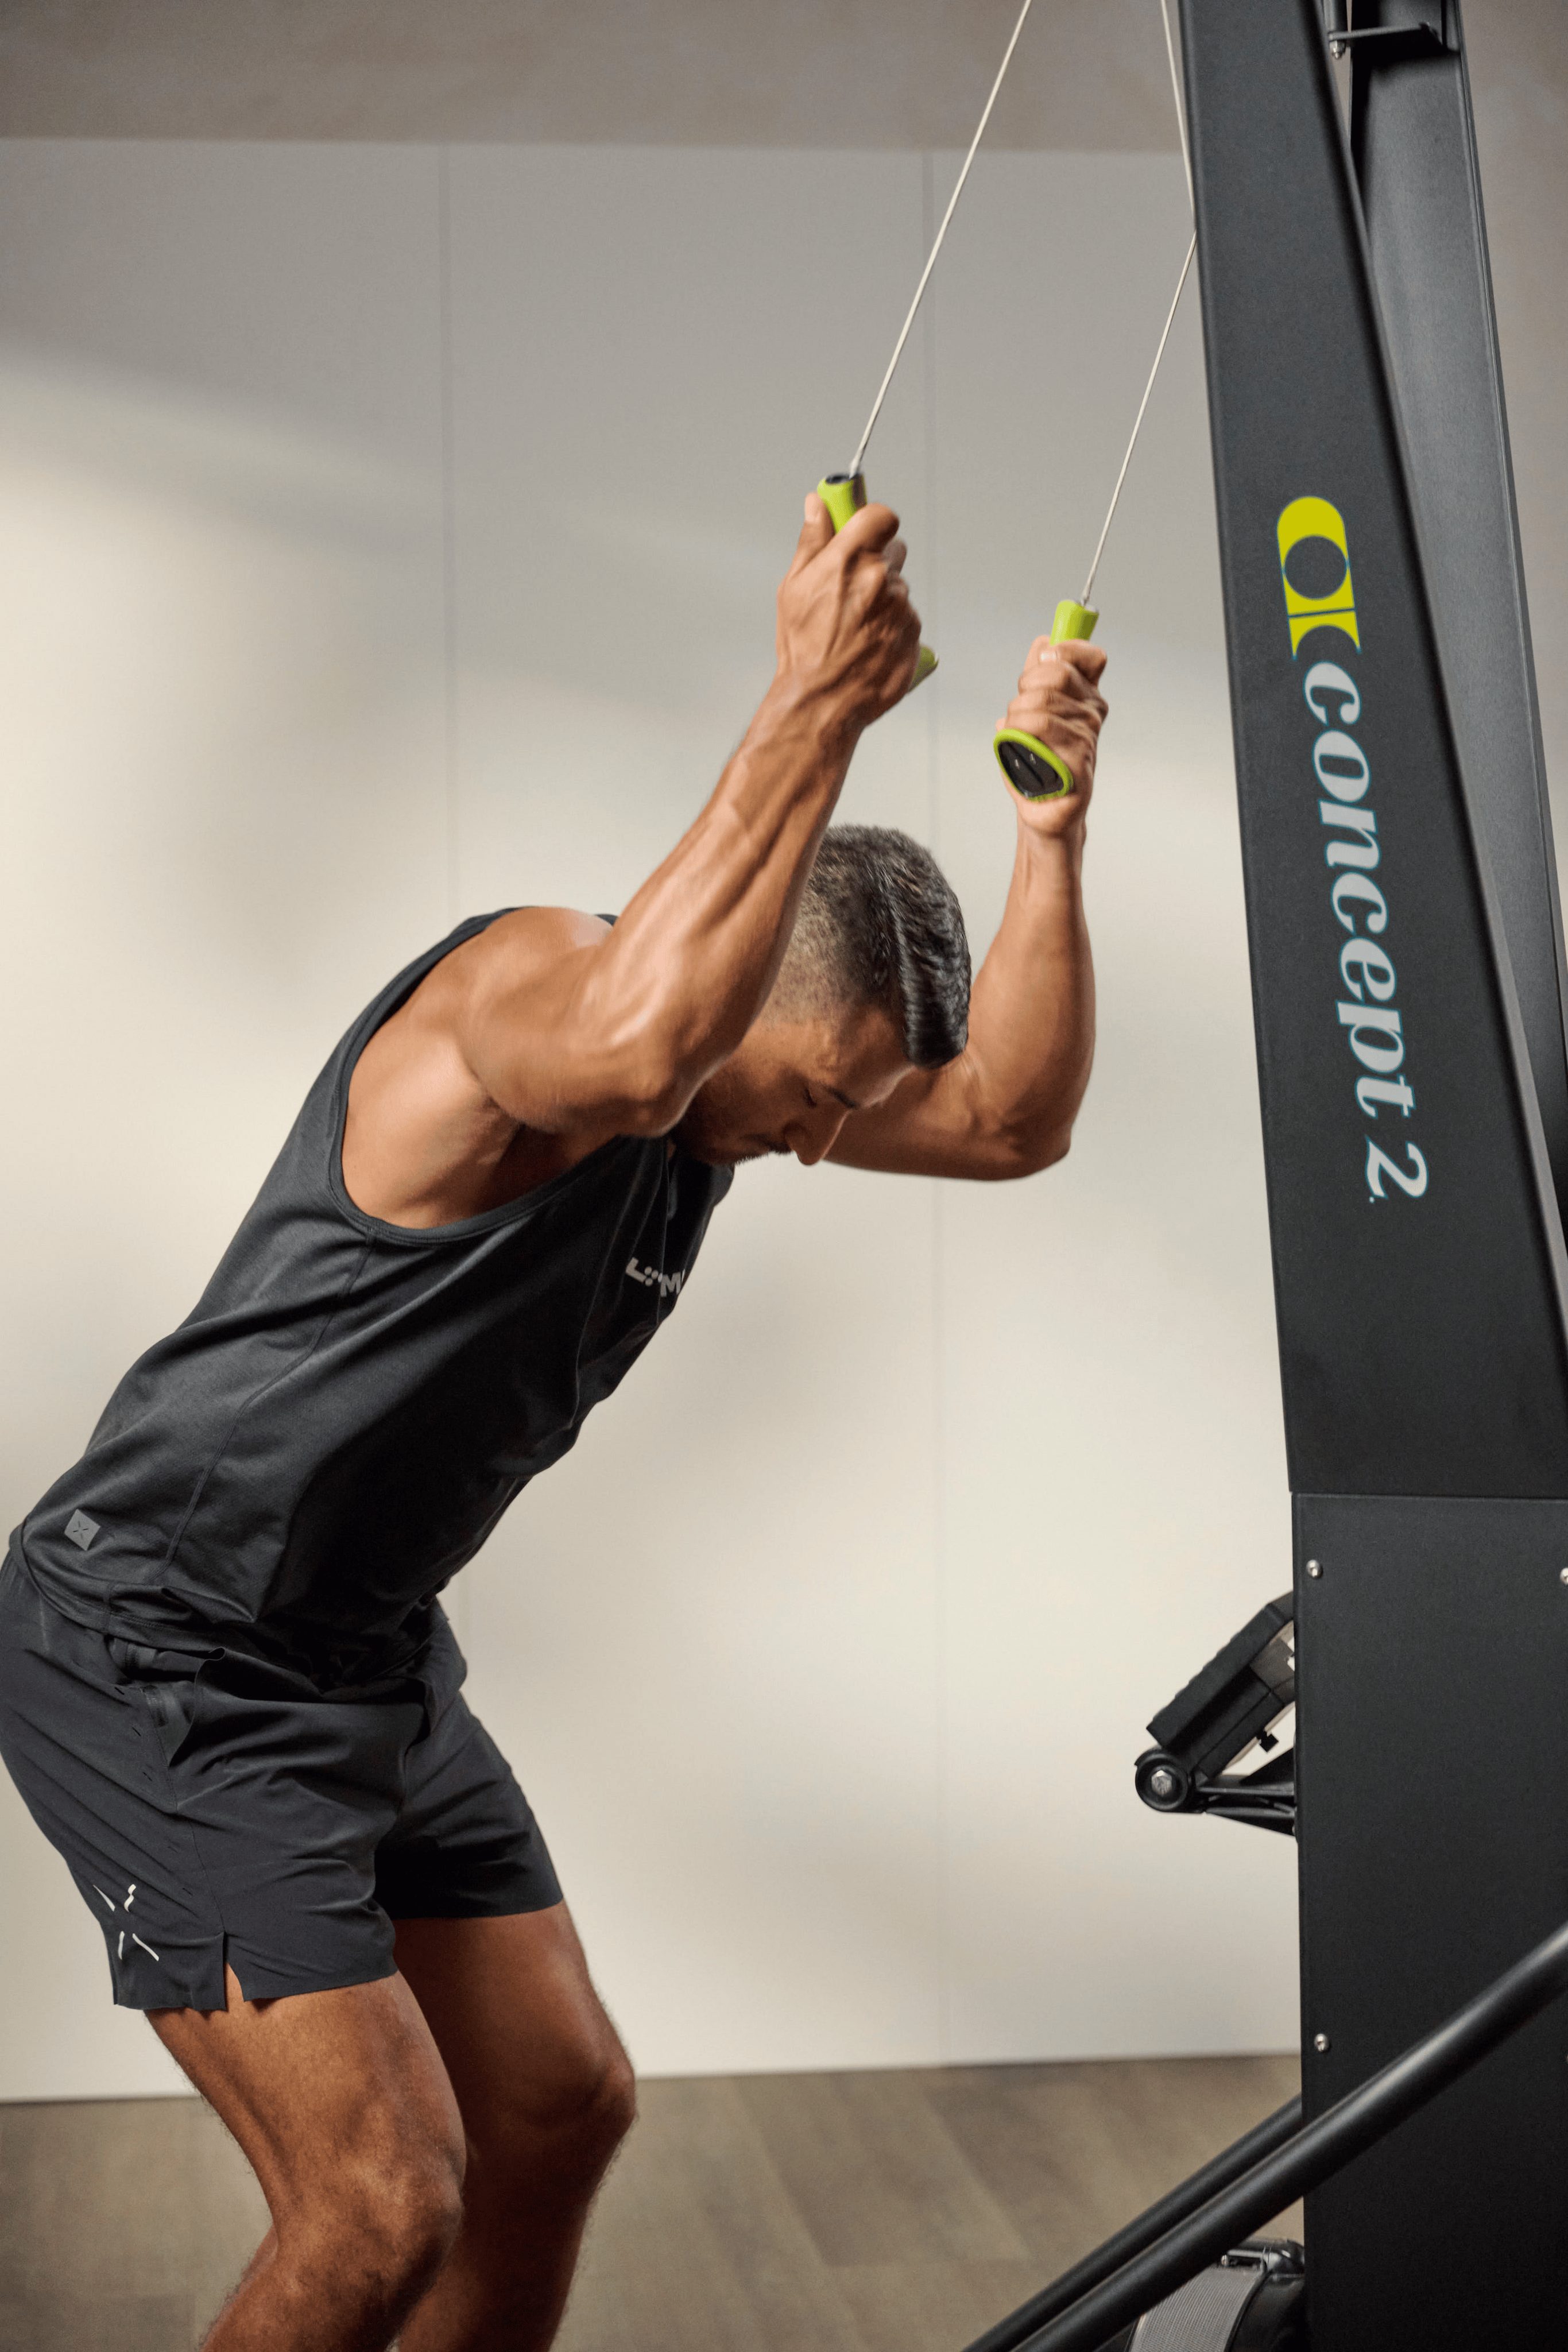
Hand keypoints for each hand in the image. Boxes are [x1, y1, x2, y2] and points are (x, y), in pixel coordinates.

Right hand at [774, 493, 922, 726]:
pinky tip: (870, 643)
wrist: (822, 700)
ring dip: (884, 598)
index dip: (873, 522)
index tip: (864, 533)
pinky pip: (907, 617)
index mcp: (849, 559)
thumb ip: (812, 541)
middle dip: (876, 562)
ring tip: (856, 626)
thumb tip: (817, 505)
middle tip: (851, 588)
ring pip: (899, 588)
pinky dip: (893, 625)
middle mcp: (881, 578)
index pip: (881, 515)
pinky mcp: (915, 632)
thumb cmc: (803, 646)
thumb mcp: (794, 587)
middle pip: (894, 551)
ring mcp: (902, 607)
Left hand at [999, 637, 1109, 835]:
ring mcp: (1088, 736)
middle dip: (1026, 687)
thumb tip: (1043, 641)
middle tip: (1020, 710)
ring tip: (1017, 736)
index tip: (1044, 662)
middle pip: (1056, 673)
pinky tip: (1021, 750)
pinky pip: (1041, 728)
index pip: (1090, 656)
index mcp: (1086, 696)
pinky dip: (1019, 734)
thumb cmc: (1038, 763)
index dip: (1065, 651)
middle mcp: (1093, 713)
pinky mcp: (1079, 761)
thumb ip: (1038, 675)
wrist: (1042, 809)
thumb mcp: (1033, 710)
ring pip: (1041, 702)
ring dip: (1016, 716)